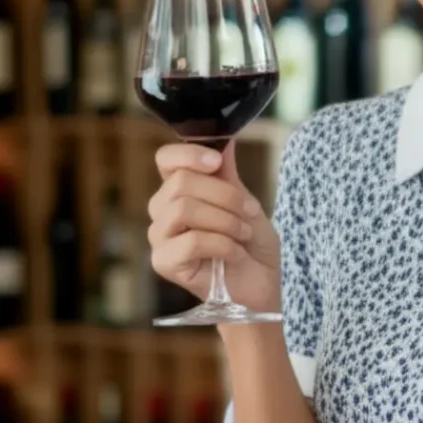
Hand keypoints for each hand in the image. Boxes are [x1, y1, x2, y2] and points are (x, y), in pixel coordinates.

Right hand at [148, 141, 280, 311]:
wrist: (261, 284)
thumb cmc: (252, 244)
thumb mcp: (245, 201)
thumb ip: (227, 174)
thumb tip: (224, 137)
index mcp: (180, 190)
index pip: (166, 158)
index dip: (189, 153)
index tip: (217, 162)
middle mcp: (163, 211)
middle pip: (181, 182)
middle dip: (224, 195)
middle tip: (248, 212)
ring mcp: (161, 237)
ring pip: (183, 209)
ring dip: (224, 220)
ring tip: (242, 233)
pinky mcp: (164, 263)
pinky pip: (191, 241)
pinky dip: (222, 244)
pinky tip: (235, 253)